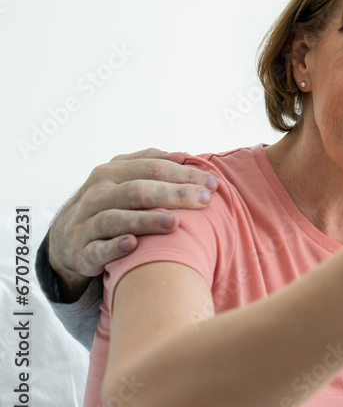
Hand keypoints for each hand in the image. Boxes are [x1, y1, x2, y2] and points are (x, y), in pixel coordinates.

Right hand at [48, 148, 218, 301]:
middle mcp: (97, 194)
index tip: (212, 184)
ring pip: (117, 218)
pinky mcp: (82, 251)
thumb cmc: (108, 202)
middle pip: (138, 191)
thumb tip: (183, 155)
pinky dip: (114, 247)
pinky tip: (133, 245)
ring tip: (175, 223)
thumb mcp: (123, 178)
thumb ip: (151, 163)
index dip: (184, 174)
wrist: (66, 237)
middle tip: (205, 201)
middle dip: (174, 194)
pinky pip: (97, 249)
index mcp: (111, 173)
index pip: (153, 168)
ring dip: (146, 220)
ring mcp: (87, 223)